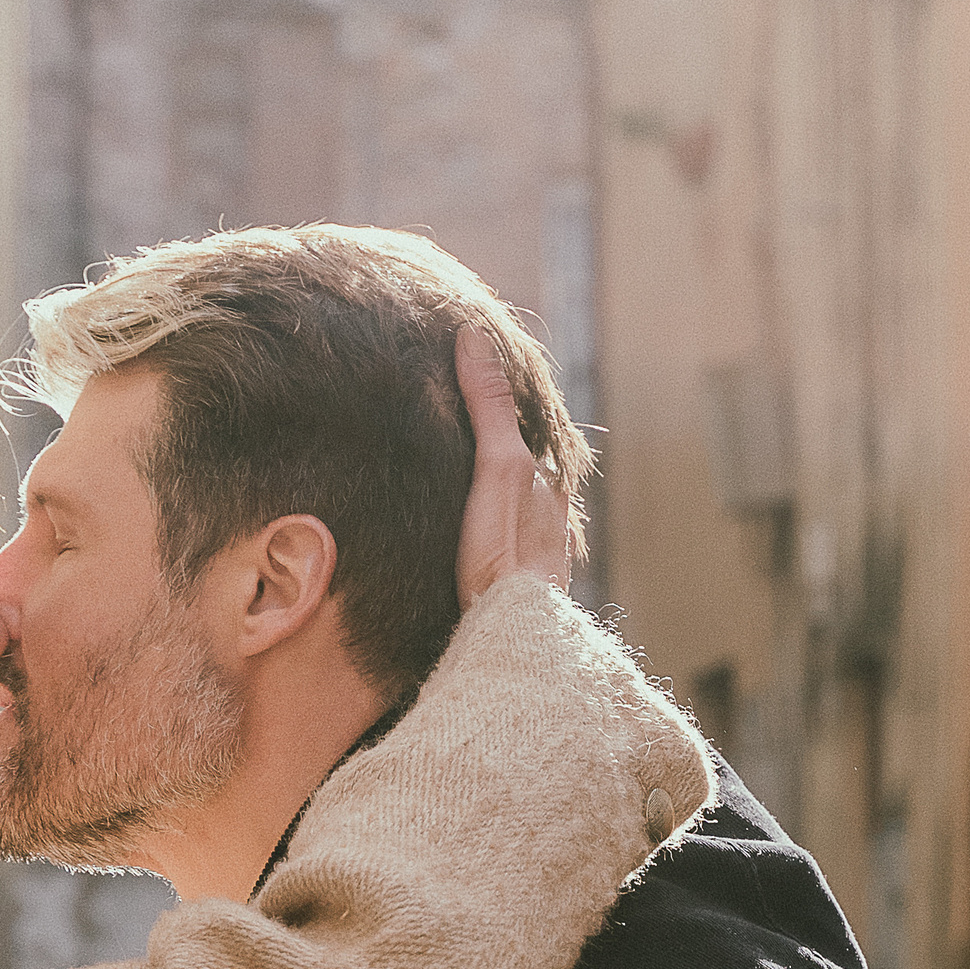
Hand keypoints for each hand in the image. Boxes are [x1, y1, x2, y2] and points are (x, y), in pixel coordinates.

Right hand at [454, 325, 572, 606]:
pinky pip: (480, 524)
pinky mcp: (499, 572)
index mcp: (548, 478)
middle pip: (509, 457)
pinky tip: (433, 512)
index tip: (453, 366)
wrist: (505, 631)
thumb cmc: (506, 551)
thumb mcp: (498, 466)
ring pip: (496, 492)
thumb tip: (473, 336)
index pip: (522, 421)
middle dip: (476, 434)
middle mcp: (543, 509)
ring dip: (466, 473)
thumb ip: (490, 406)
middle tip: (427, 403)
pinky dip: (461, 506)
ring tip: (421, 451)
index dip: (490, 393)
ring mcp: (523, 543)